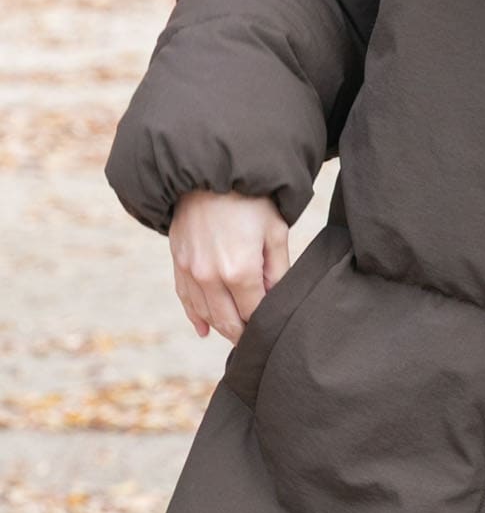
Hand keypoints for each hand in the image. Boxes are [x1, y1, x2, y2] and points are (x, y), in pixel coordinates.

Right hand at [168, 190, 289, 344]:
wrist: (209, 172)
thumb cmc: (250, 200)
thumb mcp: (275, 232)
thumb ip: (277, 271)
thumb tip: (275, 299)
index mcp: (240, 271)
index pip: (253, 313)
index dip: (264, 323)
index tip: (273, 330)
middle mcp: (210, 277)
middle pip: (227, 321)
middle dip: (242, 333)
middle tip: (256, 340)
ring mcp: (191, 271)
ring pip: (205, 314)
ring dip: (220, 327)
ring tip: (235, 335)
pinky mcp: (178, 262)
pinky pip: (185, 298)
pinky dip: (195, 316)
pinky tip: (204, 330)